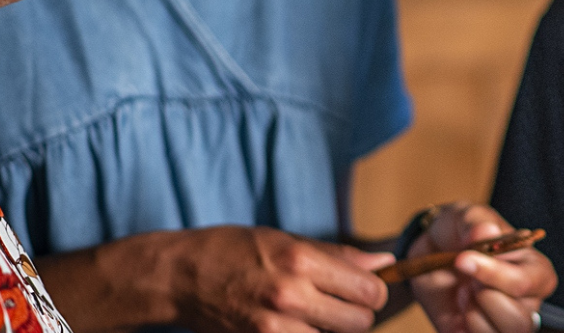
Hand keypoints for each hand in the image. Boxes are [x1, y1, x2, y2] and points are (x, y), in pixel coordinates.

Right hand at [169, 226, 393, 332]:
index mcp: (302, 261)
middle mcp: (291, 296)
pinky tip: (292, 324)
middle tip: (339, 303)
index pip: (370, 291)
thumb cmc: (233, 251)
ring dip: (329, 329)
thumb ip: (338, 255)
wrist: (180, 277)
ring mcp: (275, 328)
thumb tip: (384, 263)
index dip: (374, 291)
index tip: (365, 289)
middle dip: (357, 314)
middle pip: (360, 322)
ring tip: (309, 312)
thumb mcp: (286, 240)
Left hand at [409, 203, 556, 332]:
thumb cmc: (460, 231)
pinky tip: (458, 309)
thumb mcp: (466, 216)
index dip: (494, 274)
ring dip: (473, 314)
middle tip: (467, 278)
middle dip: (484, 298)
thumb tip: (485, 232)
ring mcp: (502, 322)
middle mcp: (525, 302)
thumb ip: (477, 222)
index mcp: (534, 271)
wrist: (431, 250)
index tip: (464, 258)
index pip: (526, 283)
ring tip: (463, 293)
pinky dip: (463, 327)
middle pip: (520, 321)